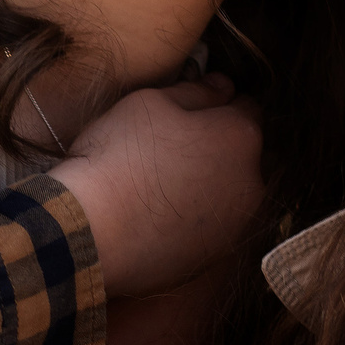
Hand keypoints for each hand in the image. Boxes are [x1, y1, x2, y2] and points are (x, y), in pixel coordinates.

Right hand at [52, 73, 263, 297]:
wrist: (92, 231)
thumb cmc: (120, 156)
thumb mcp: (151, 102)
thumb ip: (196, 91)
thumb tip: (223, 86)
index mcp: (241, 137)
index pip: (247, 108)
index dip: (219, 104)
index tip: (192, 110)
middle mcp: (251, 183)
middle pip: (243, 154)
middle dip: (221, 147)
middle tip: (175, 147)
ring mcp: (235, 225)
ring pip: (231, 193)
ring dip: (211, 185)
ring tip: (165, 184)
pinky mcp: (214, 257)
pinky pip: (212, 227)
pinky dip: (196, 219)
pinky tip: (161, 215)